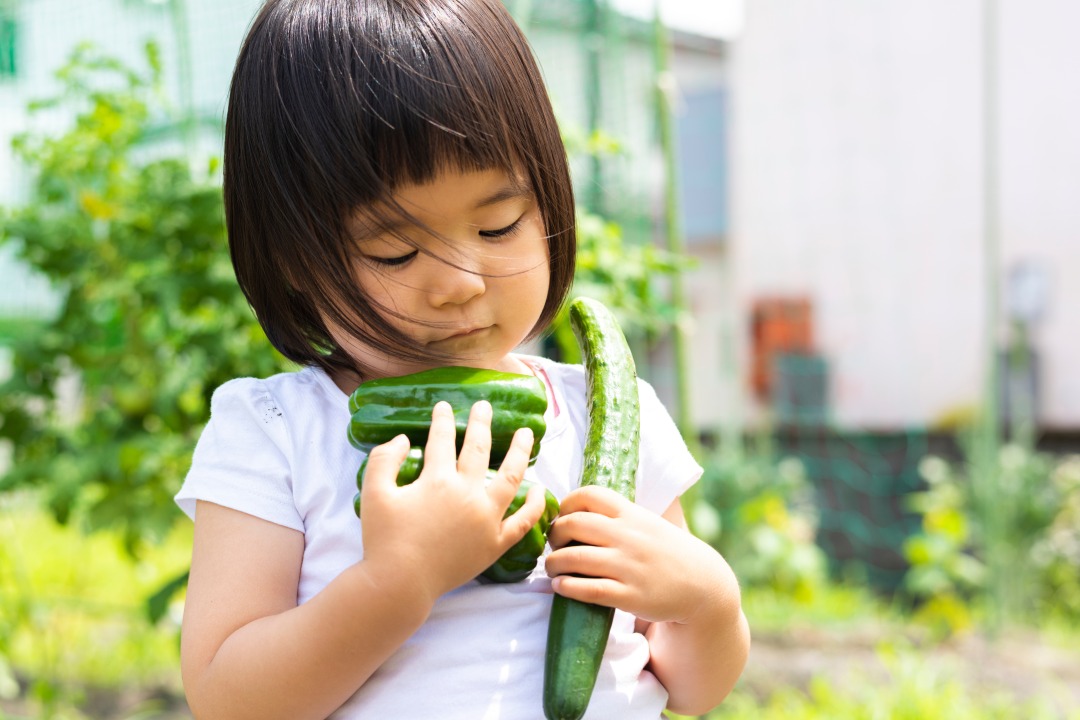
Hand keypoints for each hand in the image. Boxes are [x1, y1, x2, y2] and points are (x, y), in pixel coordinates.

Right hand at [358, 400, 546, 602]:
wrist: (400, 584)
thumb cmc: (384, 539)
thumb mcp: (374, 493)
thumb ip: (384, 459)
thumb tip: (402, 438)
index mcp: (437, 481)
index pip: (442, 440)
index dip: (443, 420)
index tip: (444, 406)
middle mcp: (467, 495)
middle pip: (479, 449)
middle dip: (481, 423)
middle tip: (484, 406)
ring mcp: (486, 520)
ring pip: (511, 477)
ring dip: (519, 451)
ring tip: (526, 433)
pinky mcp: (495, 544)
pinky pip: (523, 522)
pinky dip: (535, 505)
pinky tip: (540, 489)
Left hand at [545, 486, 728, 624]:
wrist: (702, 584)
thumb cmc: (667, 551)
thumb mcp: (647, 523)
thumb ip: (618, 515)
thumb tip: (578, 510)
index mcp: (632, 514)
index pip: (590, 495)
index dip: (567, 503)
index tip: (561, 516)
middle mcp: (628, 536)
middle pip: (574, 524)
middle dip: (555, 534)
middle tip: (554, 544)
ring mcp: (628, 566)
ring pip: (575, 558)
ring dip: (554, 563)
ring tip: (552, 568)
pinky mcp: (630, 595)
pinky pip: (589, 589)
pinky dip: (567, 587)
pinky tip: (561, 586)